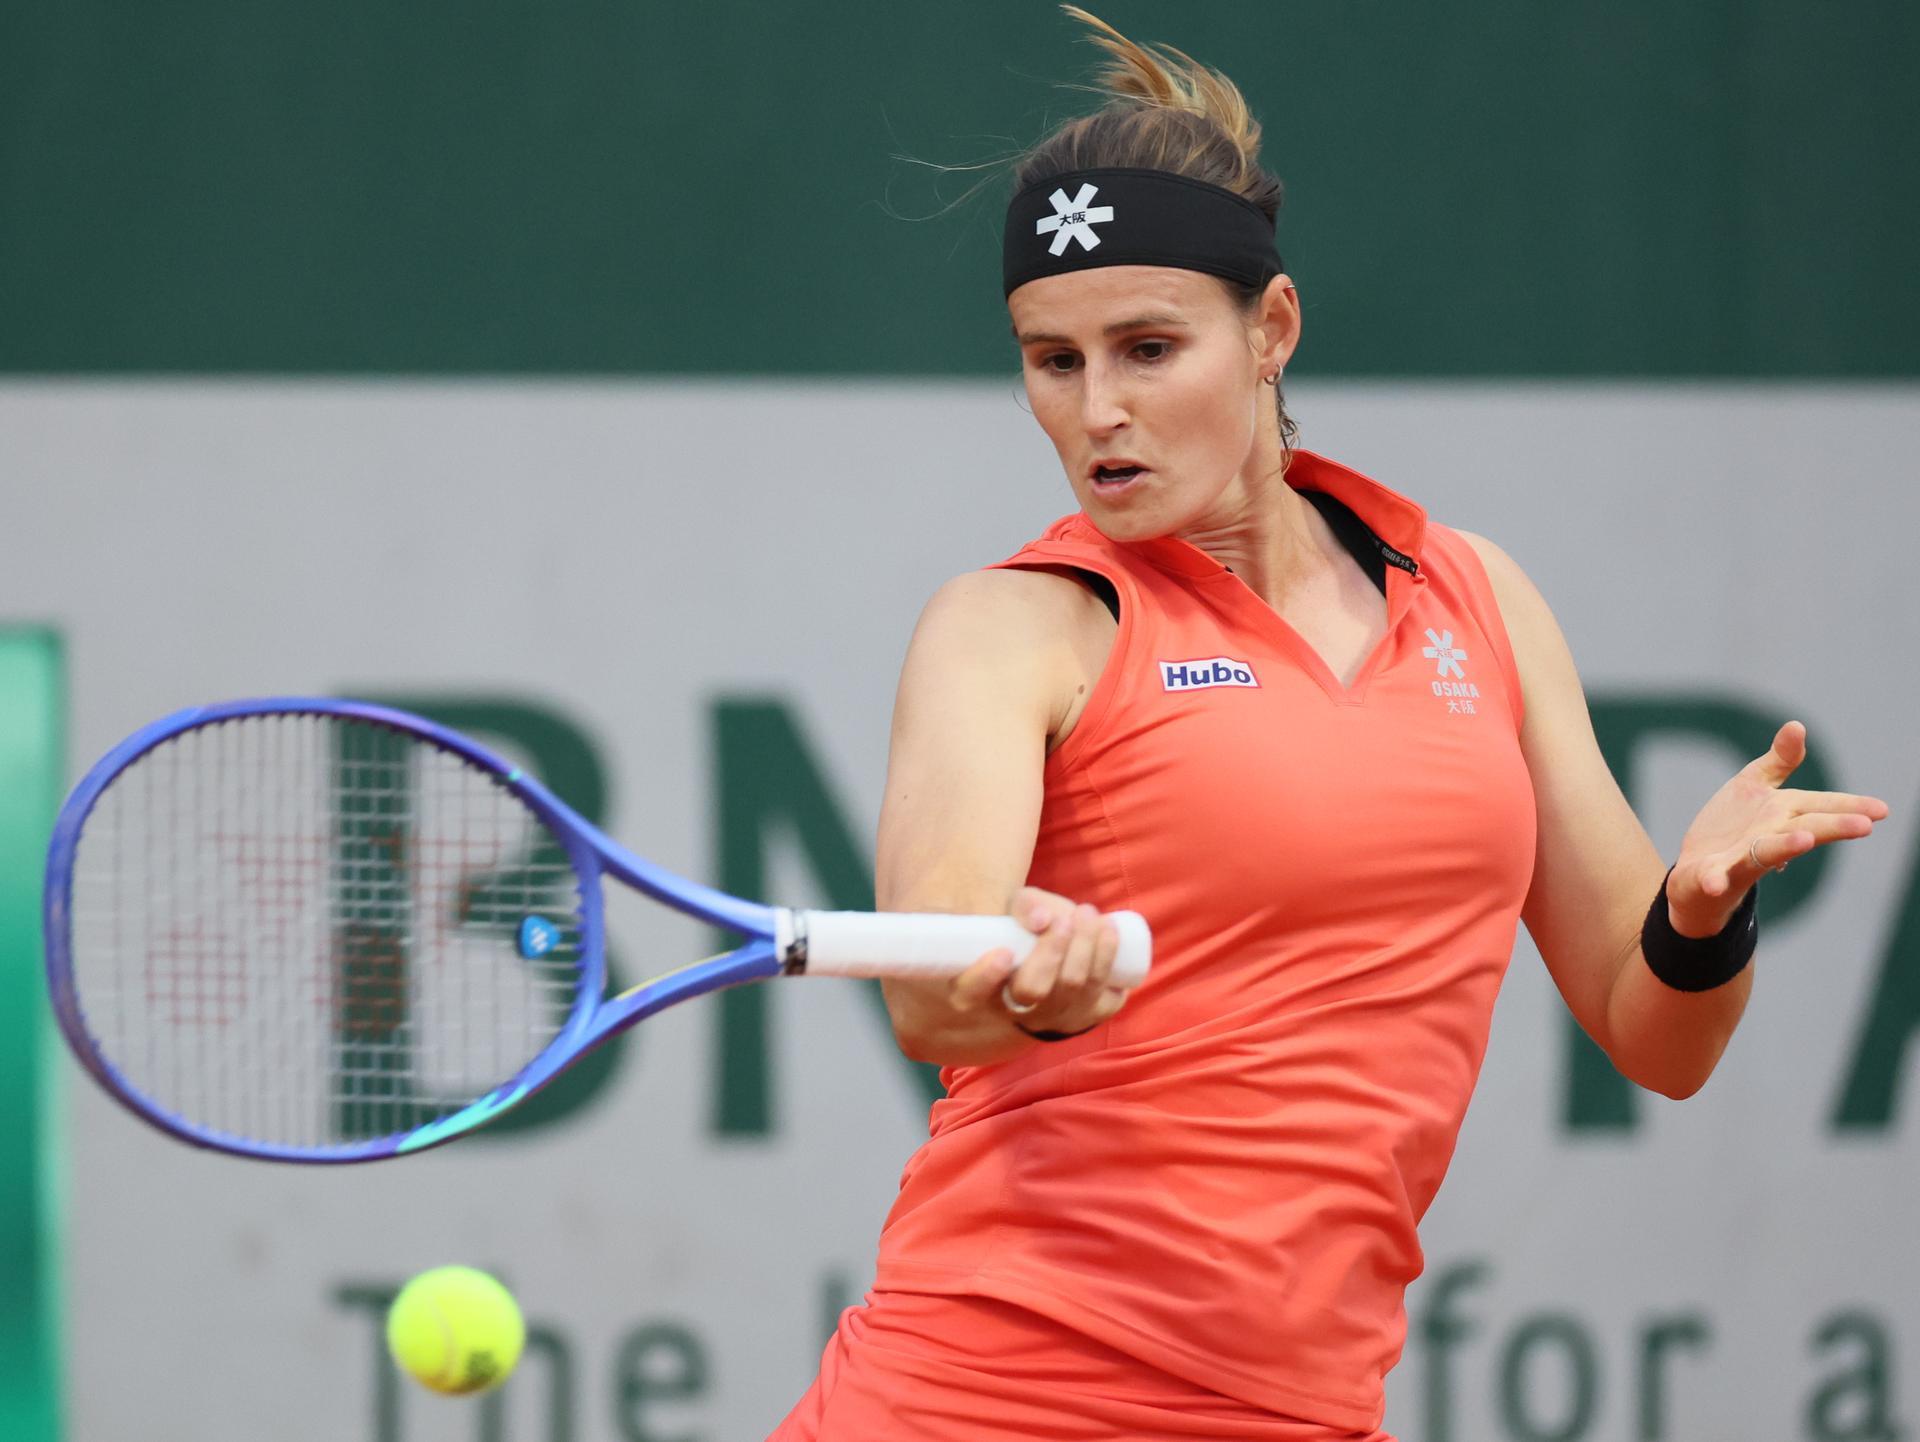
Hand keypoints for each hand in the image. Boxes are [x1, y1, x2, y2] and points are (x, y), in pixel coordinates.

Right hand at [943, 885, 1129, 1036]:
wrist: (1055, 972)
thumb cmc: (1027, 938)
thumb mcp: (1016, 915)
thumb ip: (1024, 907)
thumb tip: (1042, 919)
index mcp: (982, 989)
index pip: (971, 994)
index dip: (985, 978)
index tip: (1003, 953)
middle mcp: (1017, 1011)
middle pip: (1033, 989)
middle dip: (1053, 950)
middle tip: (1065, 918)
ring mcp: (1054, 1018)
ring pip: (1073, 987)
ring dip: (1086, 945)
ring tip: (1088, 913)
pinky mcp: (1087, 1017)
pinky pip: (1104, 996)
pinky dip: (1109, 960)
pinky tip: (1109, 932)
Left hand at [1668, 720, 1889, 936]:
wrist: (1697, 868)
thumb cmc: (1734, 826)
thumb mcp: (1755, 785)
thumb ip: (1779, 761)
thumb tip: (1797, 725)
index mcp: (1784, 813)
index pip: (1822, 807)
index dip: (1850, 807)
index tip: (1882, 810)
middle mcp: (1770, 836)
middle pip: (1806, 828)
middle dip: (1832, 826)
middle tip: (1864, 826)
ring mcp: (1743, 856)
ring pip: (1768, 851)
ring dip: (1786, 847)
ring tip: (1804, 841)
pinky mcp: (1712, 873)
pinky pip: (1714, 877)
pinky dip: (1715, 879)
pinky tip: (1713, 883)